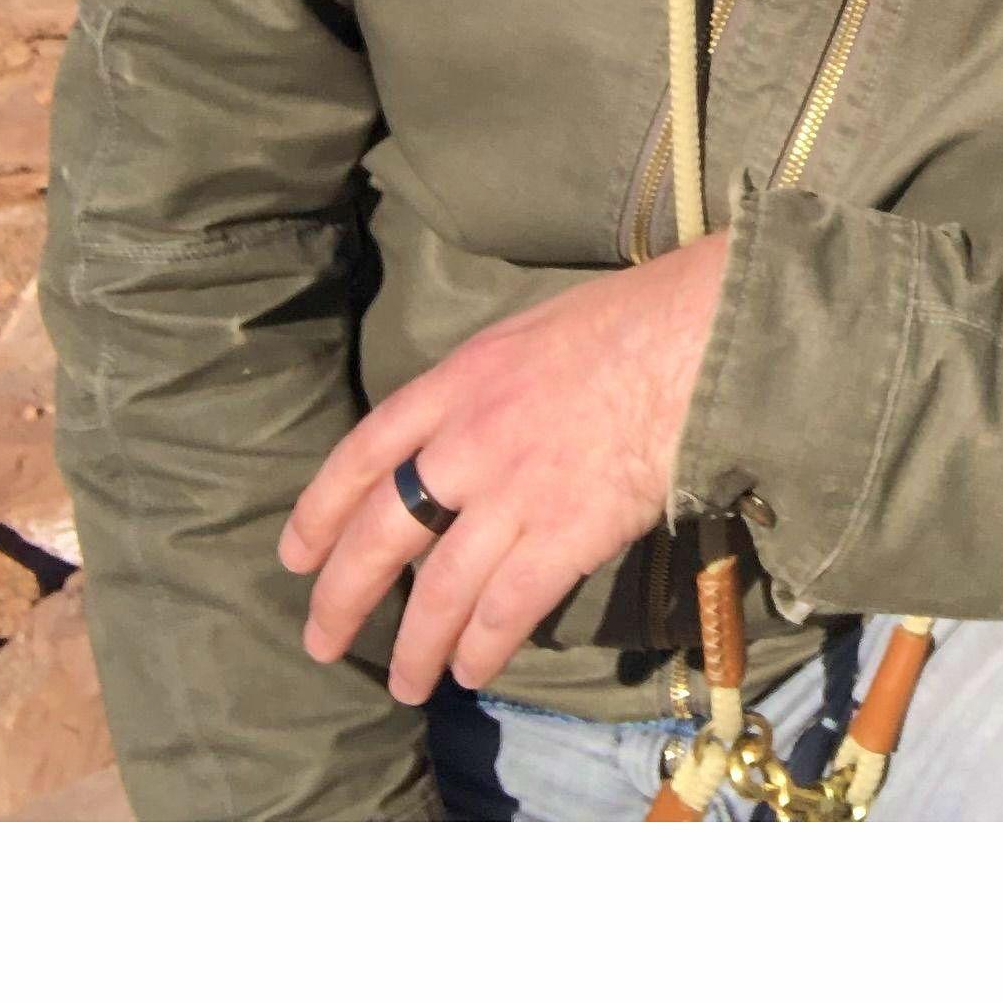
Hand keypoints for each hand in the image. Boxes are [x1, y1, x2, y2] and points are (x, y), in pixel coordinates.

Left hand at [277, 233, 728, 706]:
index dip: (319, 511)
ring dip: (417, 645)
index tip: (296, 555)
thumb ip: (493, 383)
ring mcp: (515, 491)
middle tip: (320, 641)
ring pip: (439, 588)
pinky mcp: (566, 534)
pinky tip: (472, 672)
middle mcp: (470, 440)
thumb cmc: (640, 319)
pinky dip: (482, 648)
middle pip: (381, 531)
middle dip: (342, 596)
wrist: (706, 338)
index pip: (363, 451)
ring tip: (405, 683)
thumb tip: (476, 427)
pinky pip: (506, 609)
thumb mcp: (537, 331)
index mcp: (460, 379)